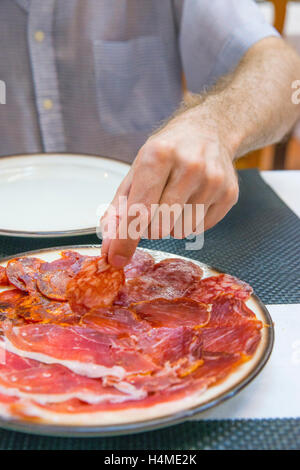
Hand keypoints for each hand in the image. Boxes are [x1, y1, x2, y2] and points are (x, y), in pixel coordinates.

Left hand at [101, 106, 238, 266]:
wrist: (209, 130)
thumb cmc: (168, 152)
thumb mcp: (137, 170)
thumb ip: (120, 208)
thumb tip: (109, 246)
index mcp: (159, 155)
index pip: (139, 210)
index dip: (125, 239)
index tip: (116, 258)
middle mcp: (190, 166)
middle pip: (160, 226)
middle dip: (149, 227)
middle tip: (152, 208)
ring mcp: (213, 180)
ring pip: (181, 231)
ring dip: (171, 225)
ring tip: (174, 200)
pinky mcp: (229, 194)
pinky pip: (200, 229)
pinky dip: (190, 222)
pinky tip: (192, 200)